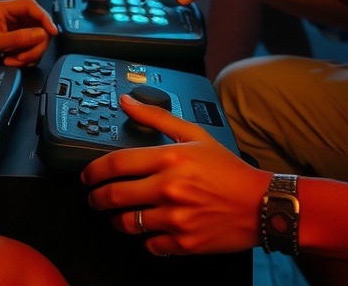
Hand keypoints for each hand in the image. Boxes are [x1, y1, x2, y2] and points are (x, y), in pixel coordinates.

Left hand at [0, 0, 57, 66]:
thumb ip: (18, 38)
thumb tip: (42, 34)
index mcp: (4, 9)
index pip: (31, 6)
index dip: (45, 18)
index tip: (52, 33)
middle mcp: (10, 16)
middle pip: (37, 24)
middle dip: (35, 44)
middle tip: (23, 59)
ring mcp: (13, 29)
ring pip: (35, 37)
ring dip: (29, 53)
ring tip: (13, 61)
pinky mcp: (13, 41)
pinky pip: (28, 47)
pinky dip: (25, 57)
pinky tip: (12, 61)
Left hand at [81, 94, 267, 255]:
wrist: (260, 205)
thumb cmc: (228, 169)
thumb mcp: (194, 134)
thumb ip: (156, 116)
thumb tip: (127, 102)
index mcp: (169, 159)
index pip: (118, 163)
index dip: (94, 170)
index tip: (87, 175)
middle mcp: (169, 188)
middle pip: (116, 196)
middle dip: (97, 198)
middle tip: (94, 198)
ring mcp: (175, 218)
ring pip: (128, 223)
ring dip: (117, 220)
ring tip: (118, 215)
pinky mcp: (184, 243)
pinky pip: (151, 245)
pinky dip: (146, 239)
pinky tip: (149, 230)